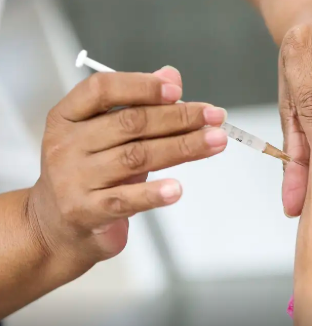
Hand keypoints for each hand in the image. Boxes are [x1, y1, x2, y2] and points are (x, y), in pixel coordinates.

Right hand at [26, 66, 227, 273]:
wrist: (58, 225)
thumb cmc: (90, 172)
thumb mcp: (106, 134)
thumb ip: (138, 104)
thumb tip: (171, 76)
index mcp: (68, 116)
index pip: (102, 89)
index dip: (141, 85)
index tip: (178, 90)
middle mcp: (67, 144)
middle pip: (130, 123)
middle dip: (179, 117)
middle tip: (215, 117)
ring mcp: (73, 179)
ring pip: (137, 157)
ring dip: (182, 147)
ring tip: (215, 142)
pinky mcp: (86, 211)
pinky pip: (126, 199)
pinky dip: (154, 193)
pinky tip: (177, 189)